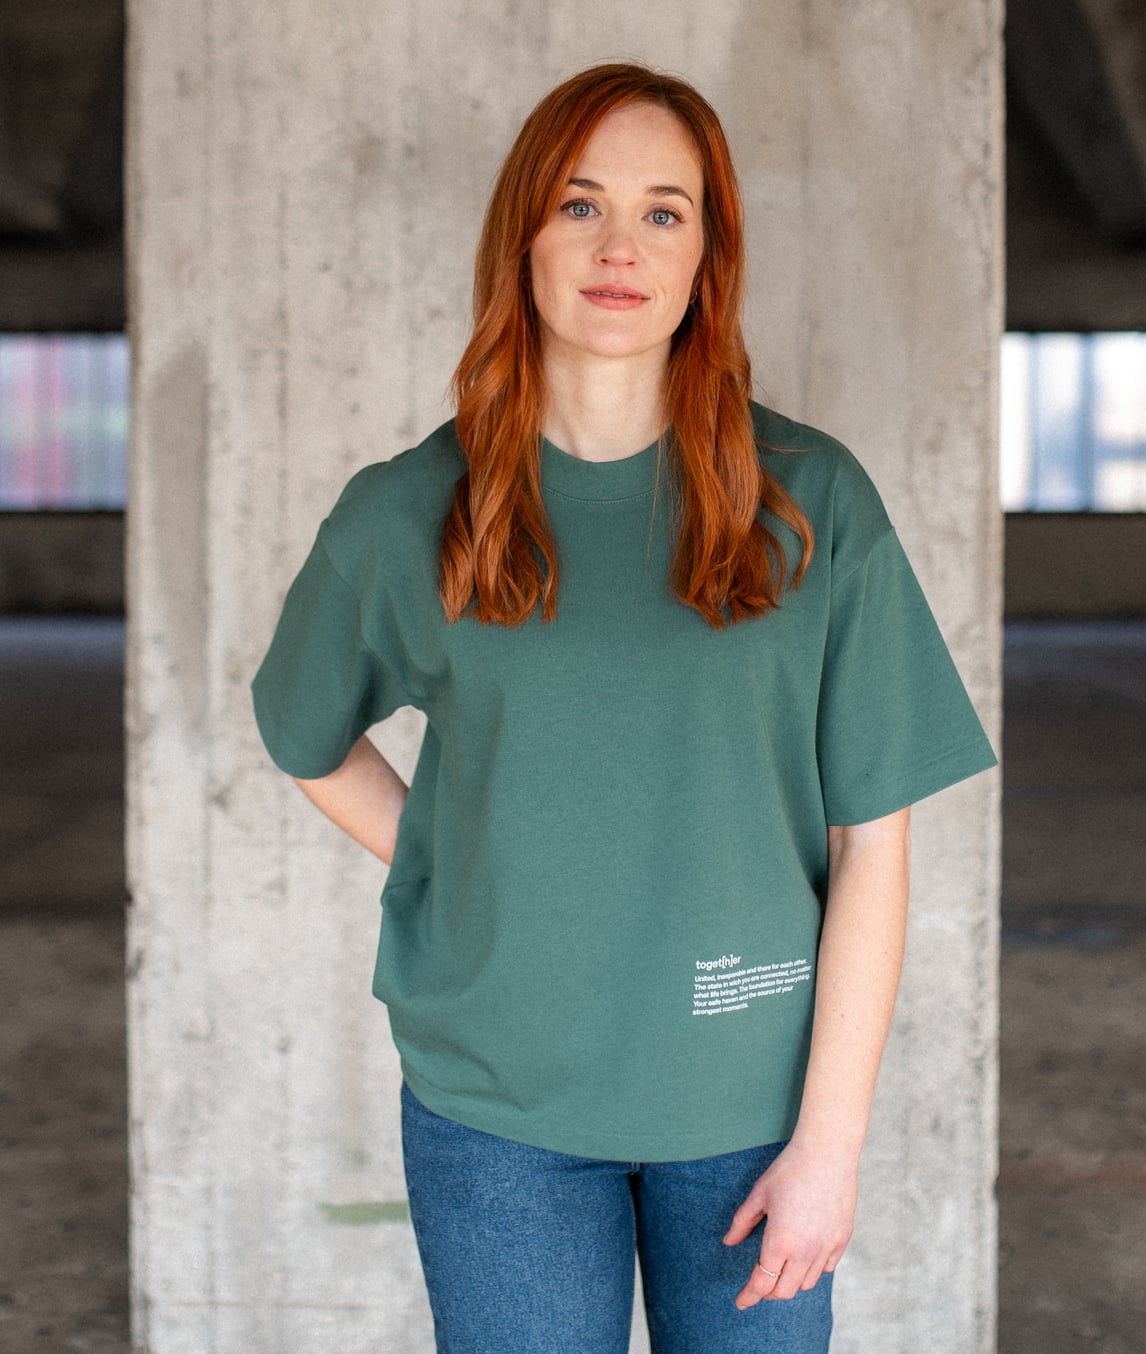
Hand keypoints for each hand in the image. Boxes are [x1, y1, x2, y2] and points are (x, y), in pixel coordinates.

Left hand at [722, 1137, 858, 1307]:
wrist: (827, 1153)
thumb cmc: (789, 1170)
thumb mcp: (759, 1194)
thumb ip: (742, 1222)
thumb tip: (728, 1242)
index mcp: (780, 1241)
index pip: (762, 1283)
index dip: (749, 1296)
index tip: (740, 1302)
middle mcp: (805, 1251)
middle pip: (784, 1291)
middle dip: (768, 1292)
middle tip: (758, 1284)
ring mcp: (826, 1247)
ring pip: (807, 1283)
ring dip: (791, 1282)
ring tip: (781, 1269)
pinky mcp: (841, 1240)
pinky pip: (826, 1269)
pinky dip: (813, 1270)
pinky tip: (804, 1258)